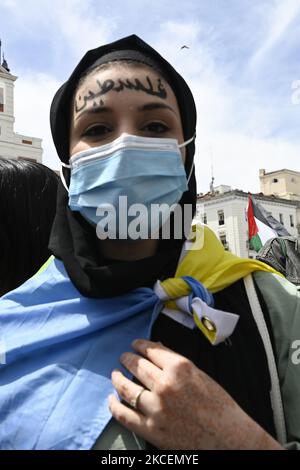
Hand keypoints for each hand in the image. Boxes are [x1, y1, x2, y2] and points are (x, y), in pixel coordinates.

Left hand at [109, 339, 282, 449]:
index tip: (135, 344)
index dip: (140, 345)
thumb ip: (177, 363)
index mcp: (180, 368)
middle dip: (127, 359)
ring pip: (127, 388)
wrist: (229, 439)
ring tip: (115, 374)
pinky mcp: (151, 430)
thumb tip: (157, 348)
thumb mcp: (201, 376)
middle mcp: (165, 385)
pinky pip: (124, 415)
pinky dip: (114, 405)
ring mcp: (156, 408)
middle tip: (123, 357)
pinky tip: (111, 398)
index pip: (151, 350)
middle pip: (137, 366)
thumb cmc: (219, 406)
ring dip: (118, 378)